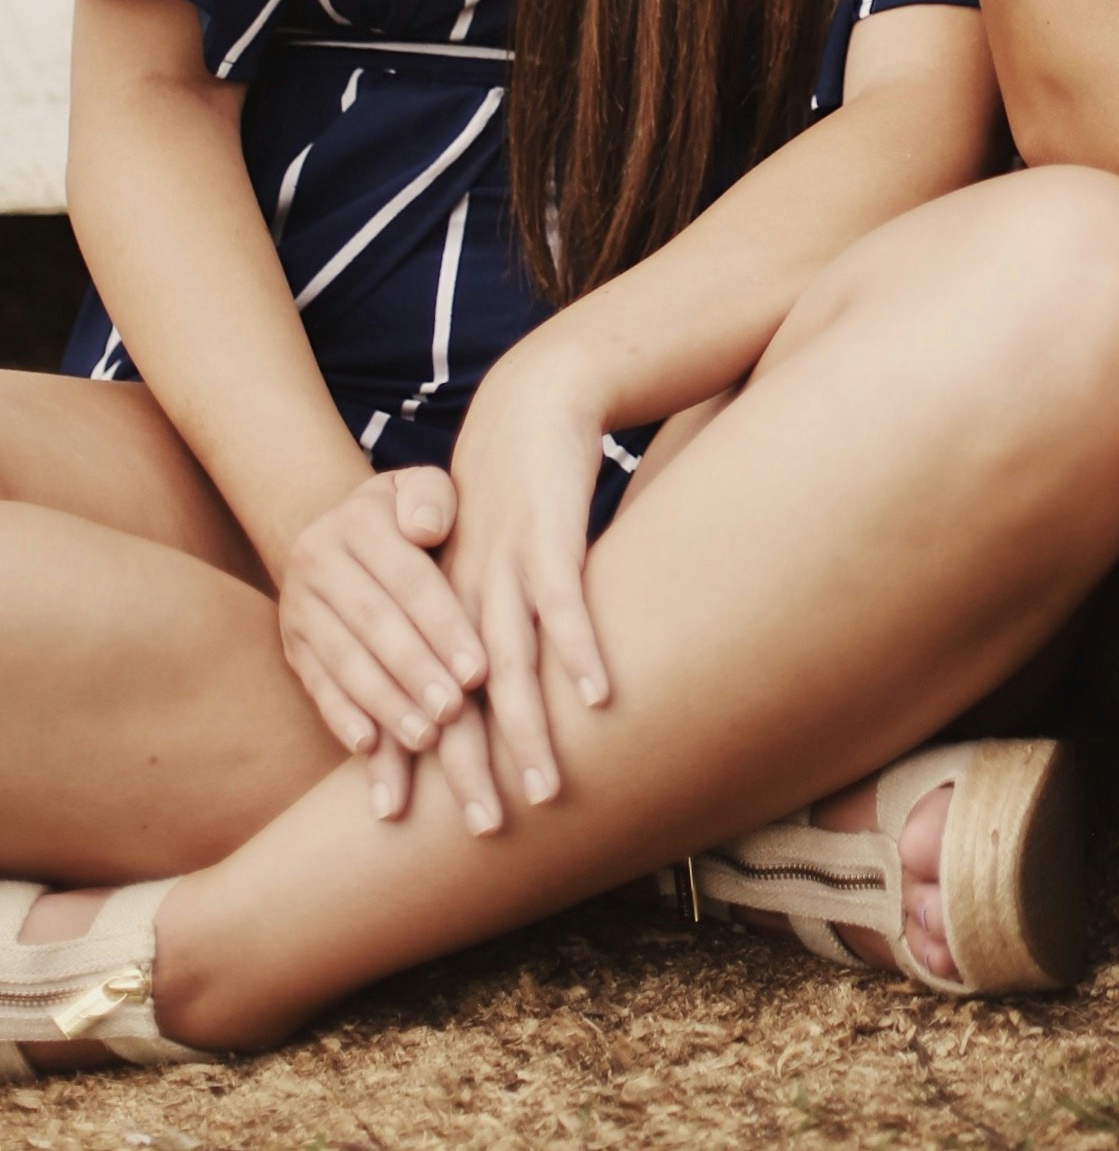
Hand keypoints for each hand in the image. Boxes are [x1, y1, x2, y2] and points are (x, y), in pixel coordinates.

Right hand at [278, 464, 489, 818]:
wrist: (343, 531)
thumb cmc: (409, 515)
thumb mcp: (422, 489)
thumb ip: (432, 498)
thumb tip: (426, 528)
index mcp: (358, 519)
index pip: (407, 578)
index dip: (443, 625)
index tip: (478, 670)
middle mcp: (317, 559)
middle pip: (373, 623)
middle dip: (415, 671)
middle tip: (453, 711)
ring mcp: (299, 606)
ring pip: (342, 660)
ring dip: (384, 704)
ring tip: (424, 738)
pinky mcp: (293, 646)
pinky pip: (315, 684)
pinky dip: (341, 718)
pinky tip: (369, 746)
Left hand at [437, 333, 613, 830]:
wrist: (530, 404)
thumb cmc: (514, 497)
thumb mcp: (487, 566)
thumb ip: (488, 627)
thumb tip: (495, 702)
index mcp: (443, 607)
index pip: (418, 696)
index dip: (410, 757)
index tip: (398, 823)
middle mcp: (466, 595)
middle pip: (461, 697)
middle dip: (471, 769)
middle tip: (484, 835)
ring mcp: (508, 567)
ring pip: (512, 663)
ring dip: (528, 730)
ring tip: (543, 790)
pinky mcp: (552, 535)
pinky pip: (567, 603)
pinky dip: (580, 649)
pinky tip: (599, 695)